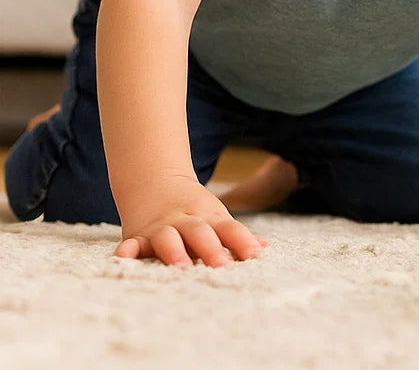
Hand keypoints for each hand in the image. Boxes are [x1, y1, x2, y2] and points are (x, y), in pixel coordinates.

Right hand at [114, 174, 267, 267]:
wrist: (156, 181)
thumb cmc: (193, 210)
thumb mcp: (216, 217)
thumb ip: (237, 236)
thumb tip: (264, 247)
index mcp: (209, 218)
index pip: (230, 228)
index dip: (243, 241)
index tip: (254, 257)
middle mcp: (186, 222)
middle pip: (200, 232)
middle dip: (211, 249)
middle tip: (222, 267)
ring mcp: (162, 228)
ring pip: (168, 237)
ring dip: (174, 251)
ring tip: (180, 267)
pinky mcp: (137, 237)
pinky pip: (132, 244)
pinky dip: (128, 252)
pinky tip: (124, 258)